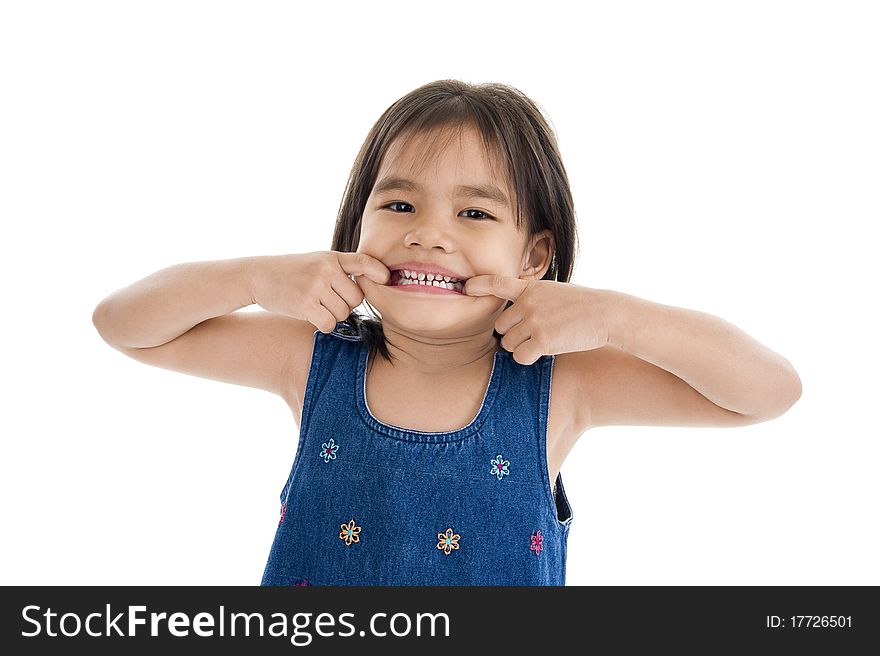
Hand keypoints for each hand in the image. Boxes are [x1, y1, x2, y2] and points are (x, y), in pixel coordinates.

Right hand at [251, 251, 389, 332]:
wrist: (258, 275)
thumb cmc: (293, 271)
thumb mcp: (318, 260)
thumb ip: (342, 269)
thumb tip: (376, 282)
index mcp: (332, 257)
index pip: (364, 262)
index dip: (379, 273)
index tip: (386, 280)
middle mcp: (326, 269)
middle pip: (357, 298)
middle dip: (347, 304)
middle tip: (330, 300)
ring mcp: (315, 286)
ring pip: (343, 313)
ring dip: (333, 315)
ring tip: (317, 305)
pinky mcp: (305, 304)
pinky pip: (329, 323)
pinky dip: (324, 324)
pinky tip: (313, 315)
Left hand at [464, 276, 611, 364]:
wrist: (606, 314)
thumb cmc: (582, 304)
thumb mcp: (554, 291)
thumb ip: (532, 297)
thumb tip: (513, 310)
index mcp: (531, 288)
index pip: (498, 283)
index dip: (478, 285)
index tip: (465, 288)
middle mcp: (529, 303)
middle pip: (500, 326)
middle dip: (512, 334)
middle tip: (532, 334)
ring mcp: (535, 321)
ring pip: (508, 343)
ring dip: (521, 347)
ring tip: (543, 341)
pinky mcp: (543, 341)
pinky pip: (520, 357)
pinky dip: (528, 358)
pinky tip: (544, 352)